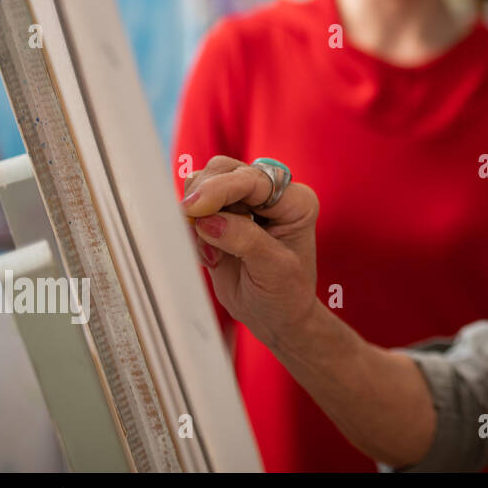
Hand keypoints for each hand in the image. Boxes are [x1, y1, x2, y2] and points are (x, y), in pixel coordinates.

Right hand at [181, 156, 319, 347]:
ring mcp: (244, 202)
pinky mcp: (221, 216)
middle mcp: (271, 195)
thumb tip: (207, 219)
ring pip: (204, 183)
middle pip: (224, 170)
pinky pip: (193, 207)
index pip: (254, 179)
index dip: (220, 189)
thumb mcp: (273, 270)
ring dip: (197, 215)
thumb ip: (244, 240)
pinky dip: (191, 228)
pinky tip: (211, 256)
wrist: (276, 316)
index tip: (194, 208)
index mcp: (296, 201)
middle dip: (204, 198)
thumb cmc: (285, 294)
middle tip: (199, 233)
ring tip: (214, 254)